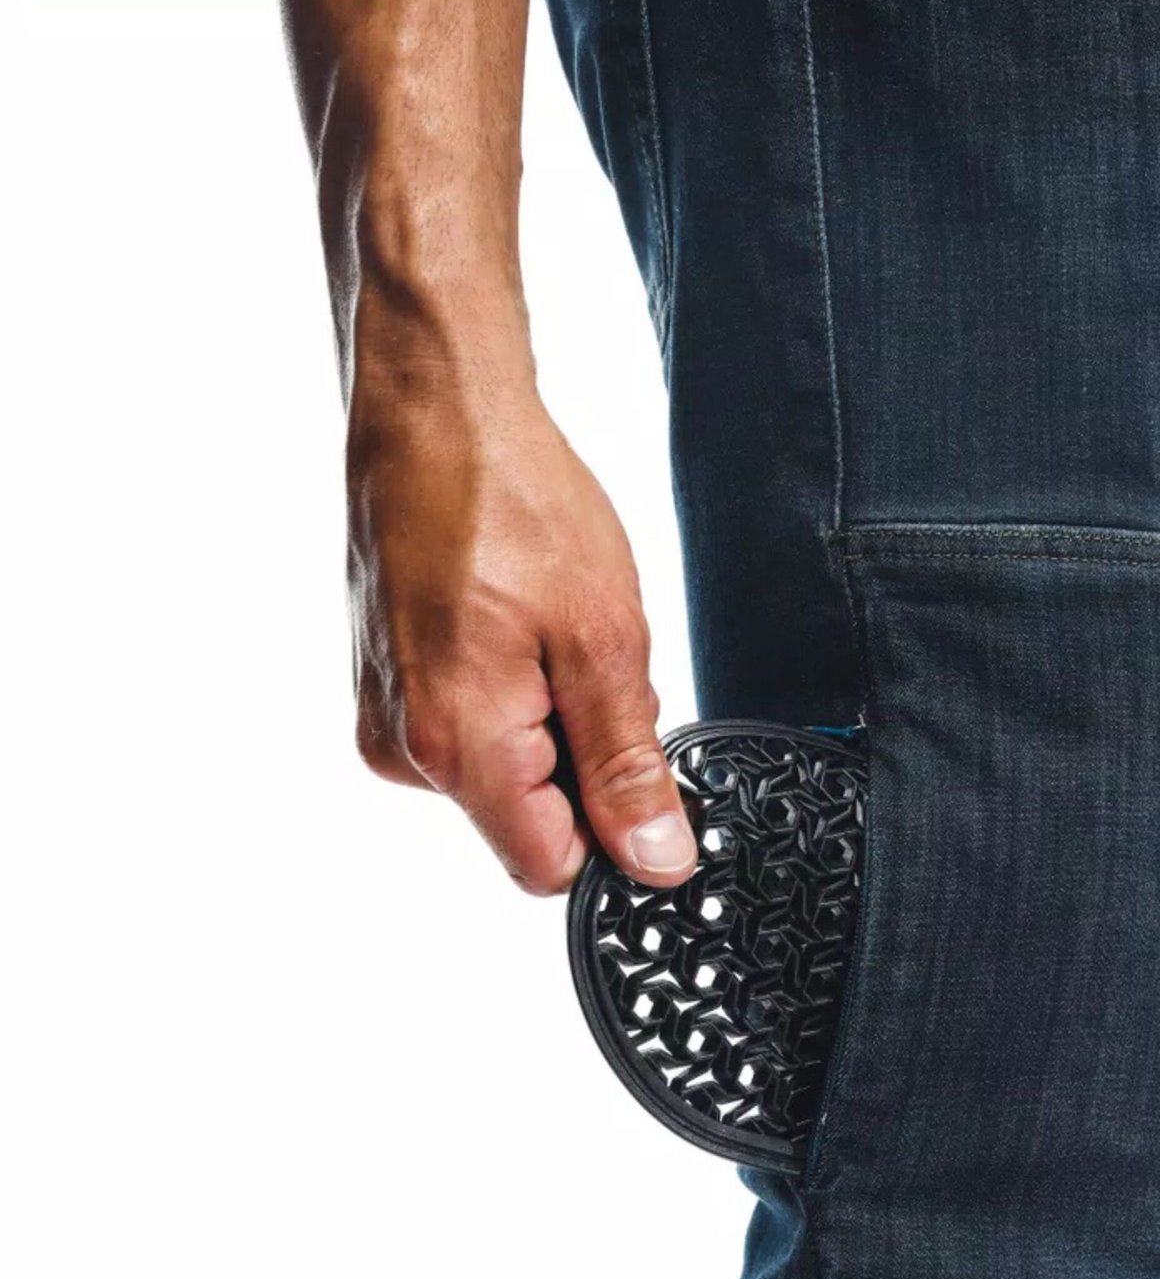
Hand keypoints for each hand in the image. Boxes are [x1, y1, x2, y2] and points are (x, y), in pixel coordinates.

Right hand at [345, 291, 695, 894]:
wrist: (434, 411)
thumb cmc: (511, 501)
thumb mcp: (604, 641)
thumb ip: (626, 768)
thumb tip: (654, 862)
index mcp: (455, 746)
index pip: (550, 867)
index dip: (612, 831)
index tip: (642, 764)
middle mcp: (402, 749)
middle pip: (527, 820)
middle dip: (582, 762)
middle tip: (593, 662)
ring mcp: (385, 715)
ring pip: (503, 773)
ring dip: (549, 723)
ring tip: (548, 629)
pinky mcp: (385, 684)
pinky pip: (469, 729)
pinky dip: (512, 696)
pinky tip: (516, 624)